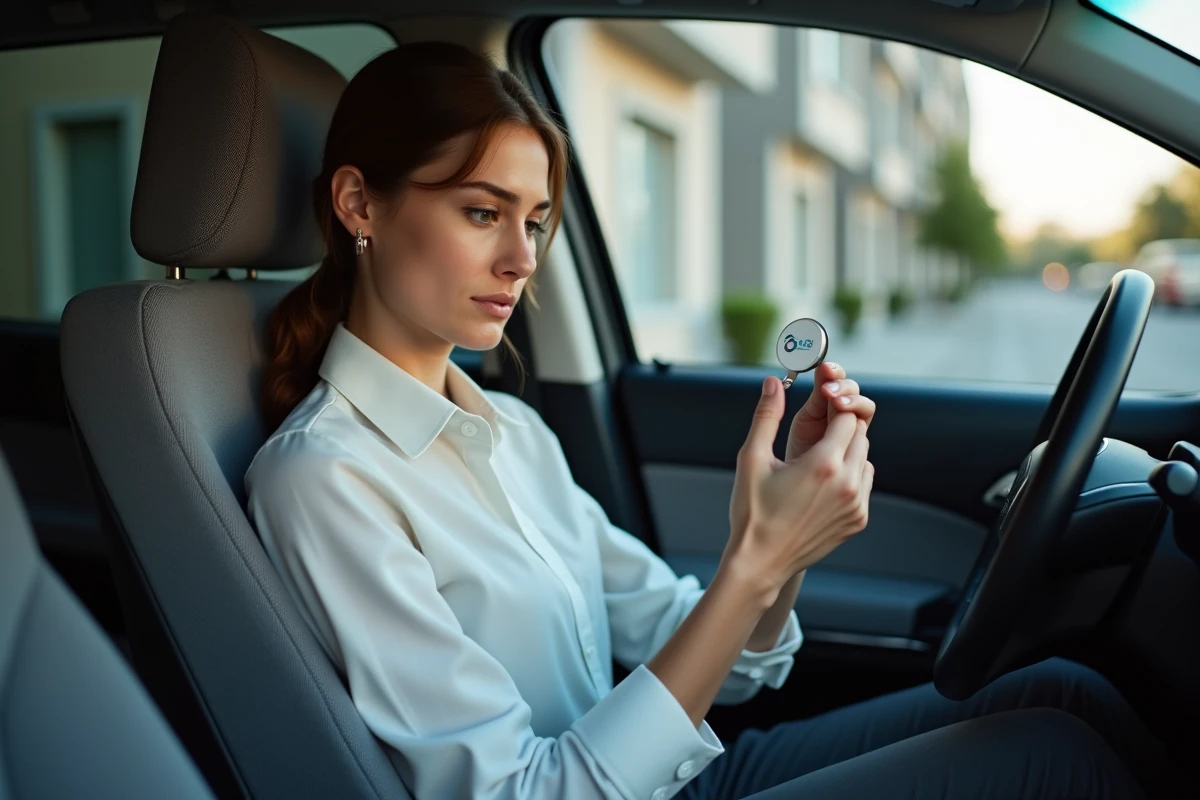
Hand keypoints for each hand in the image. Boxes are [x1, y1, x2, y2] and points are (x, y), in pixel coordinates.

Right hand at [723, 376, 873, 598]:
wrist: (761, 561)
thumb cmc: (752, 512)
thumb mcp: (752, 458)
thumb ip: (766, 416)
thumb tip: (773, 383)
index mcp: (823, 464)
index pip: (847, 417)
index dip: (834, 406)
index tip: (820, 404)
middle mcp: (847, 484)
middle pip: (859, 434)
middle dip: (840, 426)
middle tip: (816, 429)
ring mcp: (856, 504)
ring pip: (864, 458)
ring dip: (847, 450)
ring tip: (816, 458)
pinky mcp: (858, 520)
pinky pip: (864, 484)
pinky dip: (850, 475)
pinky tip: (822, 482)